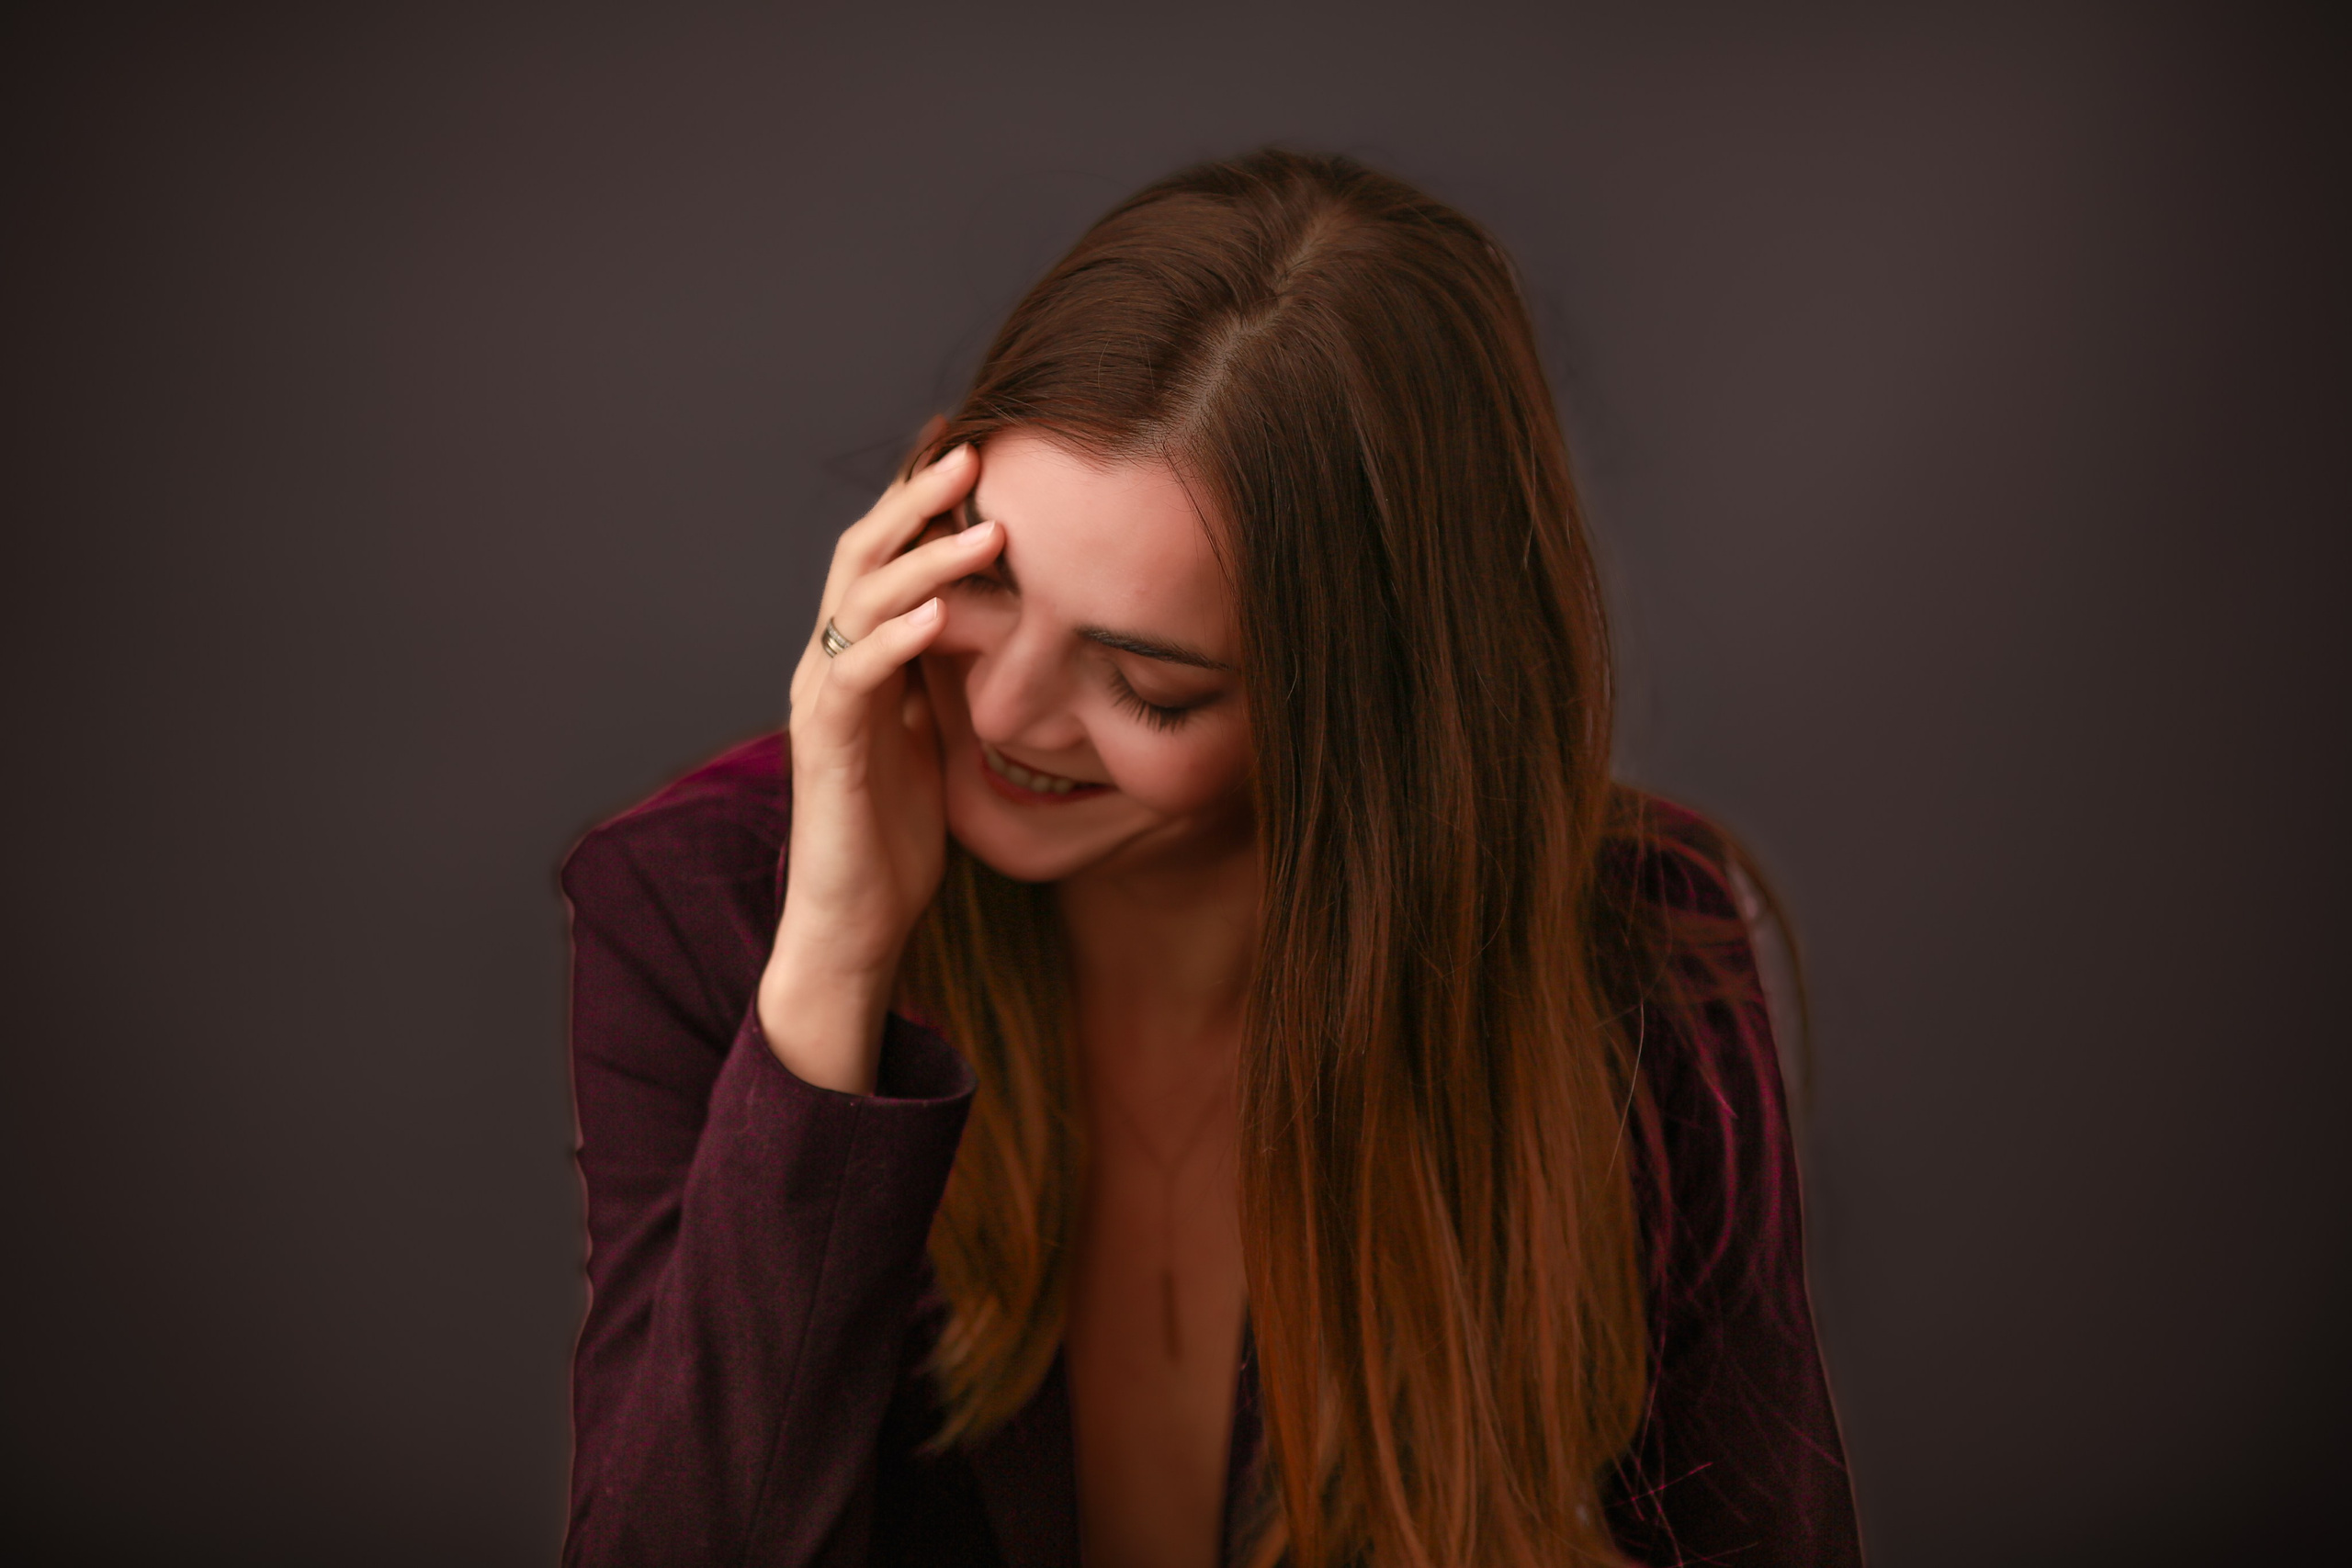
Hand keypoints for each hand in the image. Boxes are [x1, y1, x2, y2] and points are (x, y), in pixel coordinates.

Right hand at [758, 431, 1002, 1093]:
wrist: (853, 921)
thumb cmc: (897, 833)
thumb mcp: (936, 734)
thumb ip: (951, 675)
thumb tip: (1009, 624)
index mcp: (858, 654)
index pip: (884, 553)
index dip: (921, 499)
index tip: (976, 447)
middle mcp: (830, 662)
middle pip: (863, 554)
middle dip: (916, 499)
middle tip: (975, 452)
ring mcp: (823, 700)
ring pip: (858, 603)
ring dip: (922, 560)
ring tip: (981, 526)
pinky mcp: (826, 747)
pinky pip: (856, 677)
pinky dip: (895, 640)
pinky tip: (938, 615)